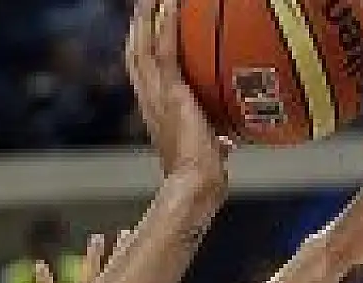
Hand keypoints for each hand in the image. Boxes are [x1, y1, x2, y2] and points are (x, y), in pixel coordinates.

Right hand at [126, 0, 229, 178]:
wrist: (196, 185)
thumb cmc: (204, 177)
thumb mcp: (208, 149)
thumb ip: (213, 139)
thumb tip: (227, 142)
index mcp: (156, 113)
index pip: (144, 75)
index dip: (142, 50)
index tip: (146, 30)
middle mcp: (149, 101)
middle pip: (135, 54)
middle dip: (138, 26)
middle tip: (143, 1)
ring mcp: (156, 97)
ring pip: (142, 47)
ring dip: (145, 18)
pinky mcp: (170, 93)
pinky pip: (165, 50)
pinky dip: (165, 25)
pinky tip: (170, 3)